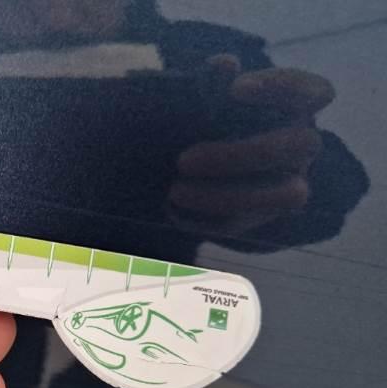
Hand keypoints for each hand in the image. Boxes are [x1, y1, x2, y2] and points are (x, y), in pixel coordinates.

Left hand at [169, 55, 334, 233]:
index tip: (235, 89)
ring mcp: (286, 187)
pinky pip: (246, 224)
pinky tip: (171, 207)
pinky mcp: (259, 219)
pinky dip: (205, 218)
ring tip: (175, 191)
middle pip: (300, 146)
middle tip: (183, 160)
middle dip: (242, 154)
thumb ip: (211, 81)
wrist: (175, 161)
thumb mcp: (198, 99)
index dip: (282, 89)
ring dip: (229, 196)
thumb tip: (224, 65)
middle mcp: (300, 148)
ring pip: (286, 195)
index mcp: (294, 109)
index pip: (315, 92)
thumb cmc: (197, 118)